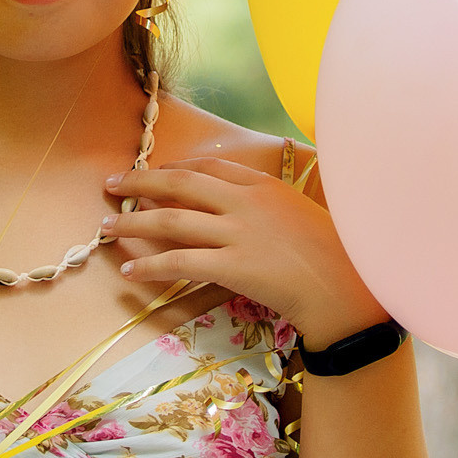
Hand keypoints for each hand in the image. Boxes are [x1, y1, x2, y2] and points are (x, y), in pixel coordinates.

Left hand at [101, 157, 388, 348]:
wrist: (351, 289)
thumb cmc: (338, 255)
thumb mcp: (302, 215)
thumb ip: (269, 207)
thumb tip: (240, 210)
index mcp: (264, 186)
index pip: (208, 168)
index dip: (174, 169)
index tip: (153, 173)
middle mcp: (246, 202)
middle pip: (180, 184)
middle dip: (140, 182)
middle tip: (112, 184)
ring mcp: (238, 233)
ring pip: (172, 220)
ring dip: (133, 222)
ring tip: (106, 226)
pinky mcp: (234, 266)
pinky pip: (181, 263)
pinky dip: (150, 265)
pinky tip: (130, 270)